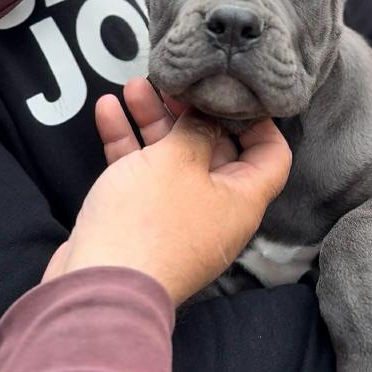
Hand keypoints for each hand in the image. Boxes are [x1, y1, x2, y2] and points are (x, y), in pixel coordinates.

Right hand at [43, 78, 291, 304]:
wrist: (99, 287)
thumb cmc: (148, 222)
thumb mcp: (180, 160)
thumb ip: (197, 128)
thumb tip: (208, 115)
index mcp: (242, 198)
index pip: (272, 155)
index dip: (259, 120)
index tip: (235, 93)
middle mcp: (215, 208)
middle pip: (214, 149)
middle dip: (191, 111)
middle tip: (174, 84)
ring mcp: (176, 216)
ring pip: (171, 157)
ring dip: (153, 120)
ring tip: (135, 86)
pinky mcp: (139, 220)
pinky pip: (140, 173)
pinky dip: (127, 142)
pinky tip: (108, 110)